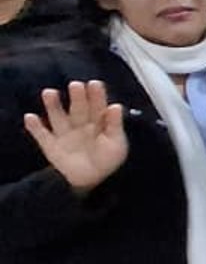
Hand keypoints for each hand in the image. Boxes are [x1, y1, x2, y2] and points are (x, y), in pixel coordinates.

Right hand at [24, 79, 127, 194]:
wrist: (91, 179)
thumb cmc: (107, 158)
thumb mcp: (116, 143)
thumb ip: (115, 125)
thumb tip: (116, 106)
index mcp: (98, 122)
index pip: (97, 106)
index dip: (96, 95)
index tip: (95, 84)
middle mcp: (79, 123)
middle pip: (78, 108)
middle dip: (77, 97)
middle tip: (76, 85)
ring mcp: (64, 133)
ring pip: (58, 117)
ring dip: (53, 105)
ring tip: (49, 92)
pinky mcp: (51, 145)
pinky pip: (42, 135)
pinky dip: (35, 127)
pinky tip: (30, 117)